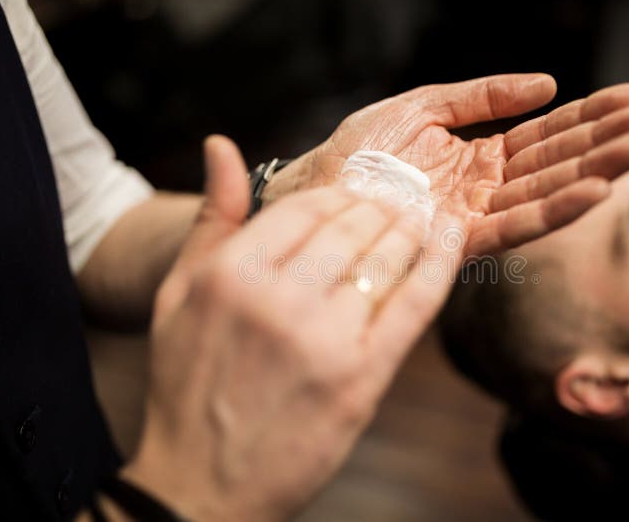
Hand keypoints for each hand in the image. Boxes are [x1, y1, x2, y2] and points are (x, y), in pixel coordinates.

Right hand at [122, 137, 463, 520]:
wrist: (202, 483)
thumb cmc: (187, 385)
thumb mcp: (176, 296)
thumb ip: (211, 219)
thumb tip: (220, 145)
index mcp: (229, 273)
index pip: (305, 207)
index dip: (341, 194)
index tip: (360, 193)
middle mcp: (276, 299)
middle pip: (351, 227)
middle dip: (382, 206)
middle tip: (403, 197)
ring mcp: (323, 339)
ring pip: (386, 259)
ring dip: (412, 228)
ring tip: (424, 214)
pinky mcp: (361, 378)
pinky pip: (413, 304)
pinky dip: (439, 264)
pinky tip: (452, 237)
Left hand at [265, 75, 628, 255]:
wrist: (317, 187)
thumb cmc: (361, 150)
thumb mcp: (423, 106)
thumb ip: (482, 96)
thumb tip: (548, 85)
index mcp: (481, 156)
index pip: (548, 134)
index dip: (592, 116)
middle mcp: (487, 189)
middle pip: (558, 162)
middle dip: (608, 141)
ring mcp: (475, 217)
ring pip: (547, 192)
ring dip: (597, 171)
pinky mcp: (458, 242)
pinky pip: (515, 225)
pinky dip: (556, 209)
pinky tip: (596, 191)